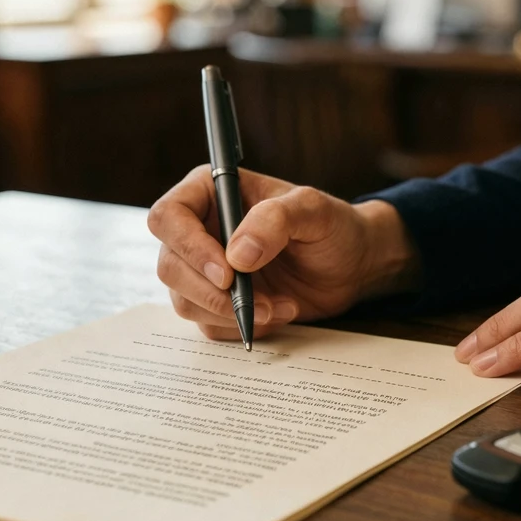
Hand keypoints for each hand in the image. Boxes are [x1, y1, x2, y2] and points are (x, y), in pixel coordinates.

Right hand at [148, 166, 419, 339]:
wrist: (351, 265)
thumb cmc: (333, 226)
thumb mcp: (313, 211)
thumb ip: (276, 220)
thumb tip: (236, 254)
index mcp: (212, 192)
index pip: (169, 217)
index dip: (189, 248)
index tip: (227, 273)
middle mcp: (200, 229)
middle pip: (170, 266)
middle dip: (211, 292)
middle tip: (256, 301)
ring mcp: (205, 269)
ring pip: (184, 300)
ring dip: (230, 313)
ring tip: (278, 307)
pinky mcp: (217, 301)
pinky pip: (208, 324)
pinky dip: (241, 327)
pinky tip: (277, 314)